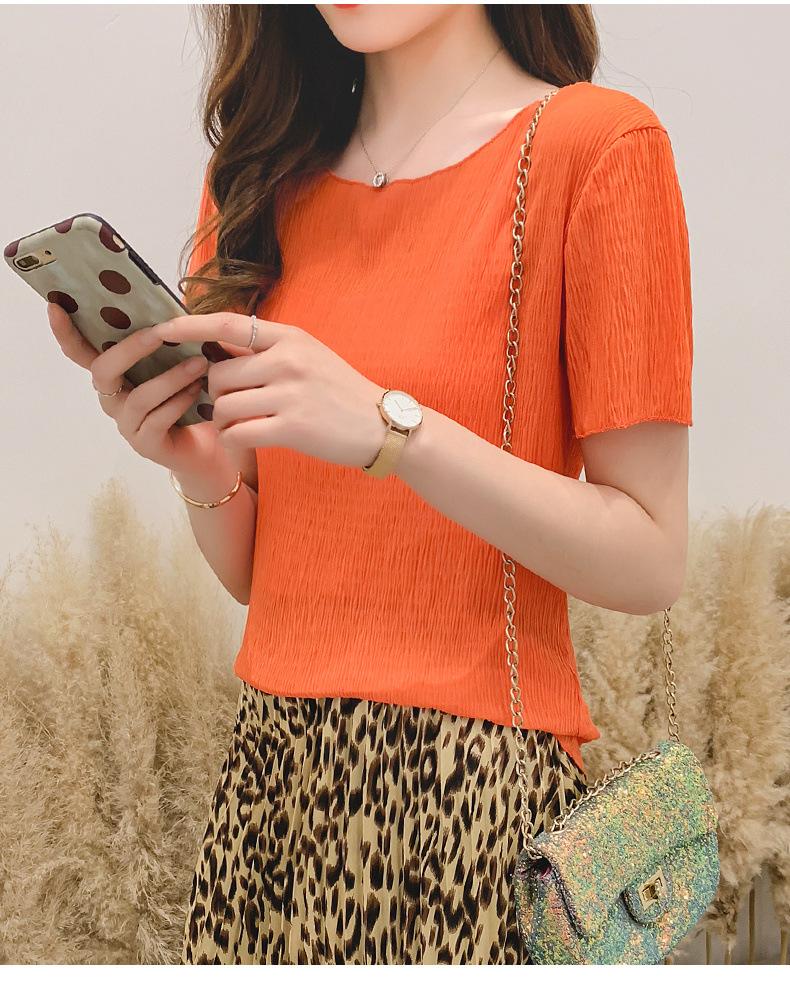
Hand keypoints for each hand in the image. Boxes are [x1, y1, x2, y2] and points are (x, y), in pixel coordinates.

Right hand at [46, 301, 227, 476]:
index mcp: (114, 376)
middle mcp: (112, 399)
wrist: (211, 446)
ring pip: (139, 397)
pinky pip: (158, 420)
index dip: (65, 332)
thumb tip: (172, 309)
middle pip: (104, 371)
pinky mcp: (146, 444)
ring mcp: (127, 424)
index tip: (55, 306)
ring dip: (170, 378)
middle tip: (161, 333)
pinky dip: (179, 402)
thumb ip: (167, 341)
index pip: (80, 352)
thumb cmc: (192, 398)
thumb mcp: (178, 364)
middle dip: (131, 348)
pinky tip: (197, 390)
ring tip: (199, 363)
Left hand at [149, 312, 387, 468]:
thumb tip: (216, 346)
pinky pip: (238, 434)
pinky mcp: (292, 428)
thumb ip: (267, 349)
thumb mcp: (308, 356)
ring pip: (223, 406)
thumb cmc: (340, 392)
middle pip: (217, 375)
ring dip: (223, 420)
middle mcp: (287, 360)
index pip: (225, 325)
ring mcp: (290, 394)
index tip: (160, 330)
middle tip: (230, 405)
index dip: (187, 326)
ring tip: (241, 424)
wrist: (382, 425)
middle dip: (215, 394)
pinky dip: (233, 440)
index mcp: (289, 337)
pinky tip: (245, 440)